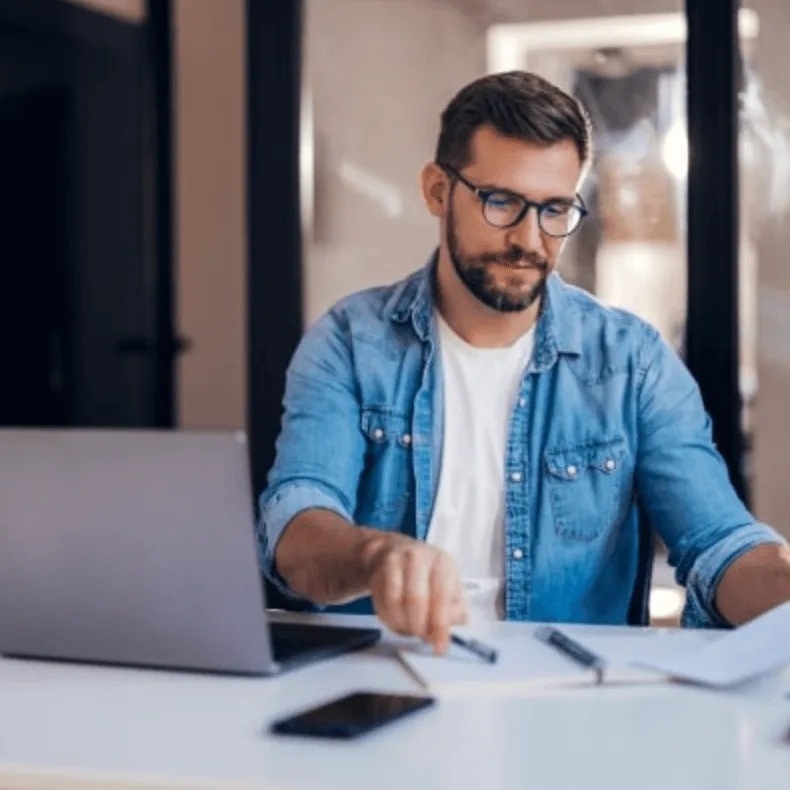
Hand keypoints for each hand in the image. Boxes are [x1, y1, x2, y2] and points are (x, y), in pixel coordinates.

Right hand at [362, 536, 467, 654]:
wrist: (395, 551)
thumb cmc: (427, 575)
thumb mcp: (449, 588)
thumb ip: (453, 611)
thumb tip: (445, 631)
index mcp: (443, 562)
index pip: (442, 596)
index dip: (440, 626)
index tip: (438, 647)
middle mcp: (420, 557)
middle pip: (416, 599)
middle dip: (418, 626)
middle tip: (420, 636)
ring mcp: (397, 560)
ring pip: (395, 601)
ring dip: (401, 624)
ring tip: (408, 629)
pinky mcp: (379, 568)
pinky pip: (381, 600)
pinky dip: (388, 618)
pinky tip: (396, 621)